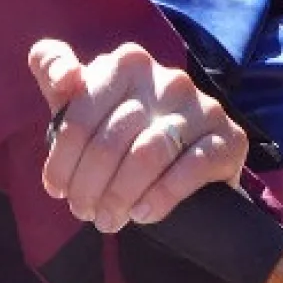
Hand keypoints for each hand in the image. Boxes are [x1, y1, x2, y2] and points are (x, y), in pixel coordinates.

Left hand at [29, 38, 246, 233]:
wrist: (184, 155)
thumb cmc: (115, 122)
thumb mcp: (79, 96)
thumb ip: (53, 68)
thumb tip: (64, 77)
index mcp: (125, 63)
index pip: (80, 115)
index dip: (61, 158)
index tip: (55, 189)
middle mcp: (166, 78)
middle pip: (111, 139)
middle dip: (89, 183)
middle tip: (82, 211)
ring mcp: (201, 106)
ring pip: (146, 155)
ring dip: (120, 195)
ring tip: (107, 220)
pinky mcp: (230, 137)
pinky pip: (189, 169)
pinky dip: (159, 197)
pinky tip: (142, 215)